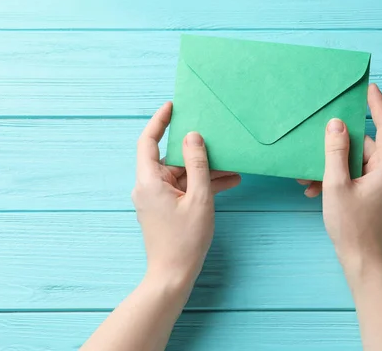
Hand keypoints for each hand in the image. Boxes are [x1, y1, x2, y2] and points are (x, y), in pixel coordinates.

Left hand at [131, 102, 240, 284]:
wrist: (172, 275)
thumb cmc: (185, 240)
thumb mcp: (199, 198)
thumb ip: (197, 164)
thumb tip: (193, 136)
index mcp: (149, 181)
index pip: (148, 141)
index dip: (159, 121)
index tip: (172, 106)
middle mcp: (148, 186)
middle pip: (171, 158)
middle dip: (196, 151)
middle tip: (217, 139)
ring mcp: (156, 198)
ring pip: (181, 174)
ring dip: (205, 170)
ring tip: (234, 166)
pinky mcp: (165, 208)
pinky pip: (184, 188)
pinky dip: (202, 185)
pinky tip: (228, 183)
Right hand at [300, 84, 381, 272]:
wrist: (363, 264)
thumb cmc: (352, 227)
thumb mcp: (336, 185)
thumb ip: (335, 153)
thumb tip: (337, 125)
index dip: (377, 106)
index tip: (370, 88)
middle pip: (365, 147)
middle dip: (337, 148)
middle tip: (313, 147)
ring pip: (357, 164)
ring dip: (333, 167)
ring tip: (308, 179)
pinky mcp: (377, 197)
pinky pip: (357, 178)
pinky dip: (338, 180)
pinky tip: (315, 190)